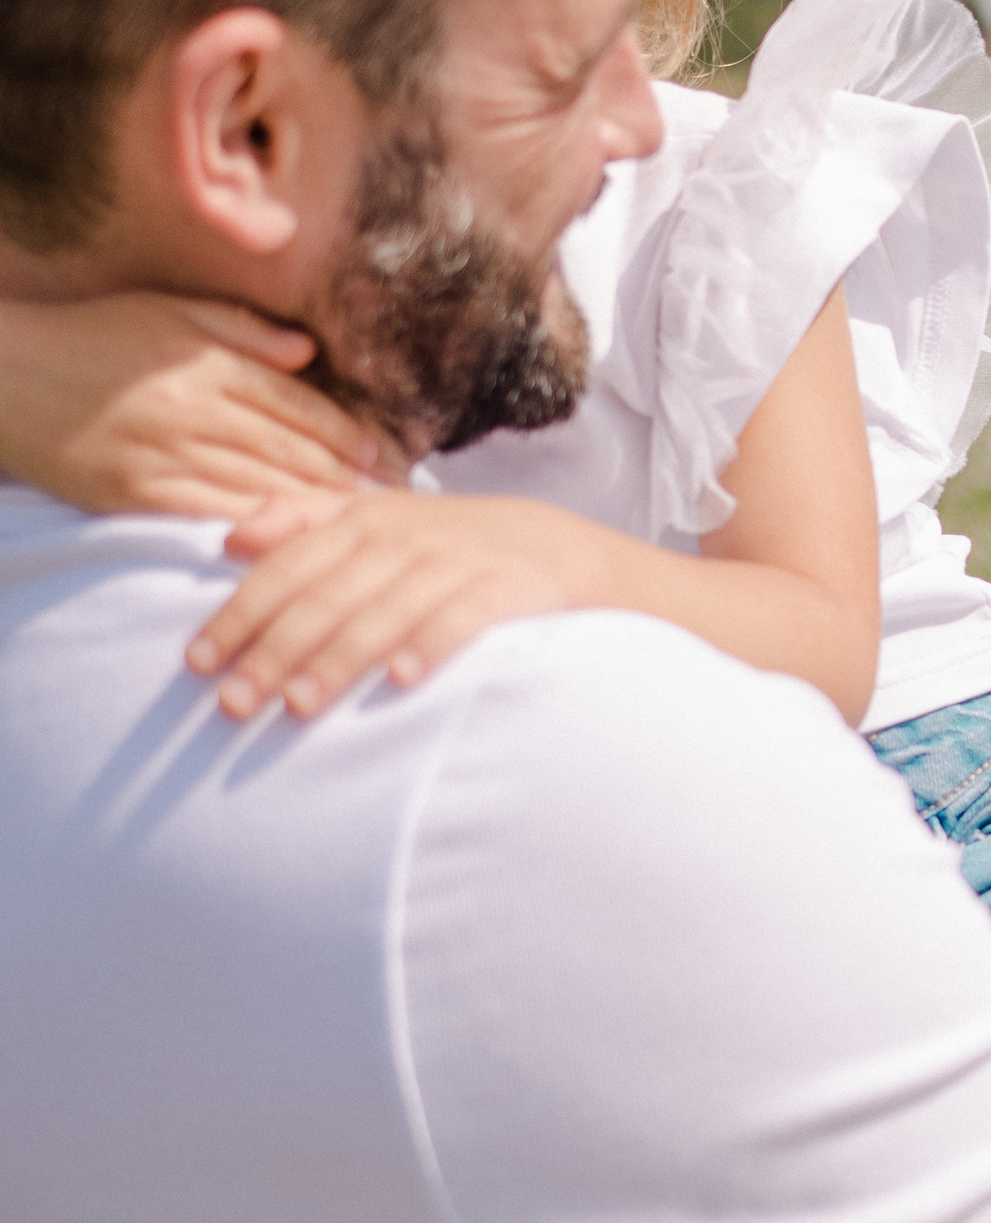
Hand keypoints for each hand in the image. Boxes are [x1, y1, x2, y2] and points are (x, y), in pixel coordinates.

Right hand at [0, 293, 390, 517]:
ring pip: (258, 485)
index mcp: (205, 360)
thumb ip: (239, 327)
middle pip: (287, 448)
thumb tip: (308, 351)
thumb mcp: (163, 309)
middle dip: (344, 474)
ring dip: (314, 506)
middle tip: (389, 498)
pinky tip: (290, 541)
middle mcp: (192, 409)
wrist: (4, 375)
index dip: (344, 430)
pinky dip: (255, 528)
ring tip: (357, 524)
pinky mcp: (135, 494)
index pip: (294, 402)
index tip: (380, 452)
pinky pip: (209, 514)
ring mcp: (163, 454)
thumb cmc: (89, 335)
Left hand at [188, 490, 607, 719]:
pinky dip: (432, 645)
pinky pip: (464, 618)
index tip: (197, 662)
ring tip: (298, 705)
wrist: (561, 548)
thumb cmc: (450, 544)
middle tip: (233, 705)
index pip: (286, 568)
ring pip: (383, 612)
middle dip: (273, 651)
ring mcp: (457, 562)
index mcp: (364, 521)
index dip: (238, 613)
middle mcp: (404, 538)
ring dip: (338, 658)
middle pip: (324, 597)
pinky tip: (401, 680)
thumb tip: (229, 538)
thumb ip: (303, 519)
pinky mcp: (508, 588)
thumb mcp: (379, 516)